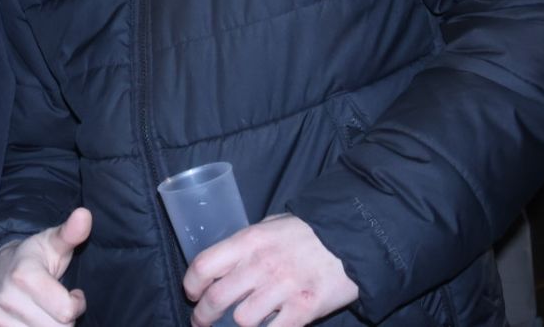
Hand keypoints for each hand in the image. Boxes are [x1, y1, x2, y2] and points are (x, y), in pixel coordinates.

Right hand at [0, 208, 90, 326]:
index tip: (74, 294)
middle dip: (64, 320)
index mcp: (24, 275)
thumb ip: (70, 233)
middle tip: (57, 304)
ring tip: (44, 311)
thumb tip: (85, 214)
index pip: (66, 311)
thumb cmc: (34, 258)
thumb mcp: (53, 243)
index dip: (76, 304)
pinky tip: (33, 321)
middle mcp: (7, 298)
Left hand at [184, 214, 357, 326]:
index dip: (192, 284)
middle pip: (217, 298)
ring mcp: (283, 288)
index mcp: (249, 241)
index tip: (192, 294)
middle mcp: (261, 265)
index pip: (204, 265)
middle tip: (202, 322)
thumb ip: (248, 245)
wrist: (352, 237)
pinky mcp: (305, 309)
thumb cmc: (308, 231)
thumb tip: (227, 265)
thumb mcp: (271, 226)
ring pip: (242, 320)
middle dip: (203, 316)